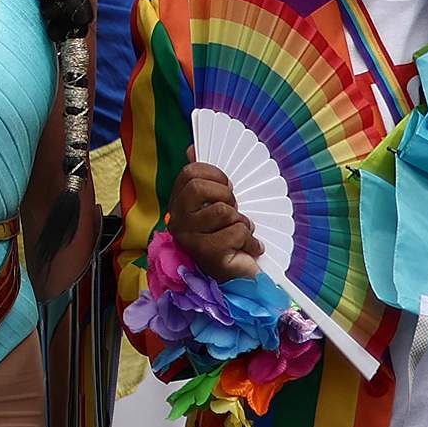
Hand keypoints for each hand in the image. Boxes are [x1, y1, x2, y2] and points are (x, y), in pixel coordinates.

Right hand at [168, 158, 259, 277]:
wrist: (238, 279)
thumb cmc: (229, 238)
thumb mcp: (217, 204)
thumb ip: (205, 178)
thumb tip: (192, 147)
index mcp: (178, 204)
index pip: (189, 172)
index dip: (215, 175)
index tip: (228, 187)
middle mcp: (177, 220)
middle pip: (199, 188)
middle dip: (227, 196)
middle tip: (234, 212)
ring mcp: (189, 238)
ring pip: (223, 211)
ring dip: (241, 222)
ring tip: (239, 234)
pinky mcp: (208, 253)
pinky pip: (237, 231)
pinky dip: (250, 241)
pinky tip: (246, 250)